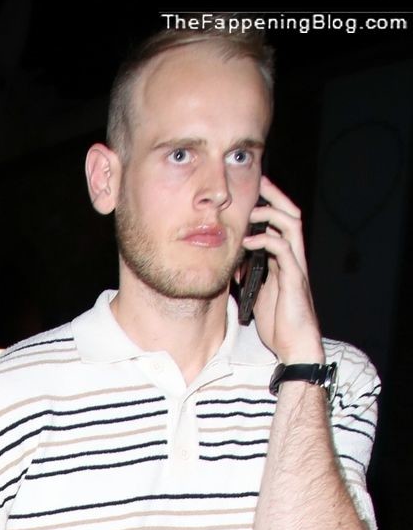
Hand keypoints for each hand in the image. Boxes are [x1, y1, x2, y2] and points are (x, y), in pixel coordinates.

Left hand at [246, 176, 325, 365]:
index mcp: (285, 260)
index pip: (281, 223)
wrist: (295, 346)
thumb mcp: (259, 295)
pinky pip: (282, 251)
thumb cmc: (279, 323)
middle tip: (259, 182)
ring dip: (271, 213)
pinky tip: (247, 241)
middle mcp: (293, 258)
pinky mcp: (294, 279)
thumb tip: (234, 266)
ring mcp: (295, 267)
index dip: (270, 205)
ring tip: (251, 210)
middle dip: (275, 196)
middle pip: (290, 215)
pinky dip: (265, 241)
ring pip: (291, 226)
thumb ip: (252, 277)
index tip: (254, 191)